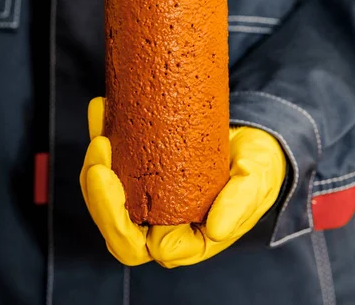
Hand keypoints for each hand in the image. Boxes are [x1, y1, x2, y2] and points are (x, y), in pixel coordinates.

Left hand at [80, 97, 286, 267]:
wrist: (257, 140)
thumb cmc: (259, 167)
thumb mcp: (257, 181)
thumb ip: (241, 203)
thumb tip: (215, 229)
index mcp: (184, 239)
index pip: (138, 246)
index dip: (115, 219)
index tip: (108, 176)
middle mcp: (161, 223)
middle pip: (113, 222)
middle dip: (96, 190)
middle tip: (98, 148)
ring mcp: (150, 197)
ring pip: (105, 191)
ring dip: (95, 158)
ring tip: (100, 120)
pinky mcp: (145, 169)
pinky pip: (114, 159)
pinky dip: (103, 132)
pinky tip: (101, 107)